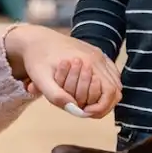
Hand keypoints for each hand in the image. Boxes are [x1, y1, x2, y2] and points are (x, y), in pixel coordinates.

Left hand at [6, 25, 121, 117]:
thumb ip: (57, 96)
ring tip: (88, 105)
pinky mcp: (96, 55)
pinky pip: (110, 75)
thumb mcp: (41, 79)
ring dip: (104, 97)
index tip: (85, 112)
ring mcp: (99, 55)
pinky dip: (104, 88)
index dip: (100, 107)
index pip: (109, 92)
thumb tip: (75, 111)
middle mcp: (97, 57)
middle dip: (102, 105)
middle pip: (115, 89)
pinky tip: (89, 93)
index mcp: (88, 61)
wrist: (36, 39)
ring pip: (115, 83)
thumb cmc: (37, 59)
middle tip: (86, 111)